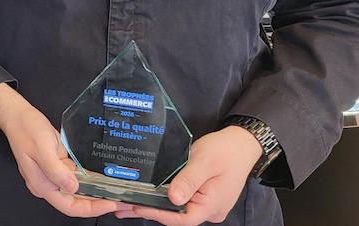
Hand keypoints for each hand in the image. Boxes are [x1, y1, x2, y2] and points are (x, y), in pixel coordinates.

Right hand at [0, 84, 122, 218]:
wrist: (17, 116)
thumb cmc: (25, 129)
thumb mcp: (42, 148)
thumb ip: (56, 170)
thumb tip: (73, 187)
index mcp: (41, 184)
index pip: (69, 206)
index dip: (90, 209)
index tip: (108, 204)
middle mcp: (47, 184)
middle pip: (75, 202)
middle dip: (97, 203)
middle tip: (118, 199)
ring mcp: (52, 176)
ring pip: (77, 190)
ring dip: (95, 192)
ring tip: (114, 191)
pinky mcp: (57, 167)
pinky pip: (75, 178)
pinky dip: (89, 180)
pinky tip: (102, 178)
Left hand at [116, 126, 262, 224]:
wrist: (242, 144)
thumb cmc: (225, 151)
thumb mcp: (204, 162)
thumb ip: (188, 180)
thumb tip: (172, 198)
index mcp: (212, 206)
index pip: (183, 218)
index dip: (159, 214)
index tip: (138, 206)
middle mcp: (209, 210)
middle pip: (177, 215)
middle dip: (150, 211)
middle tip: (122, 207)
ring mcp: (206, 204)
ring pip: (177, 208)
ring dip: (154, 205)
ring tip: (127, 204)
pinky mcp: (202, 196)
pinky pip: (181, 200)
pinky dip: (163, 199)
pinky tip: (147, 196)